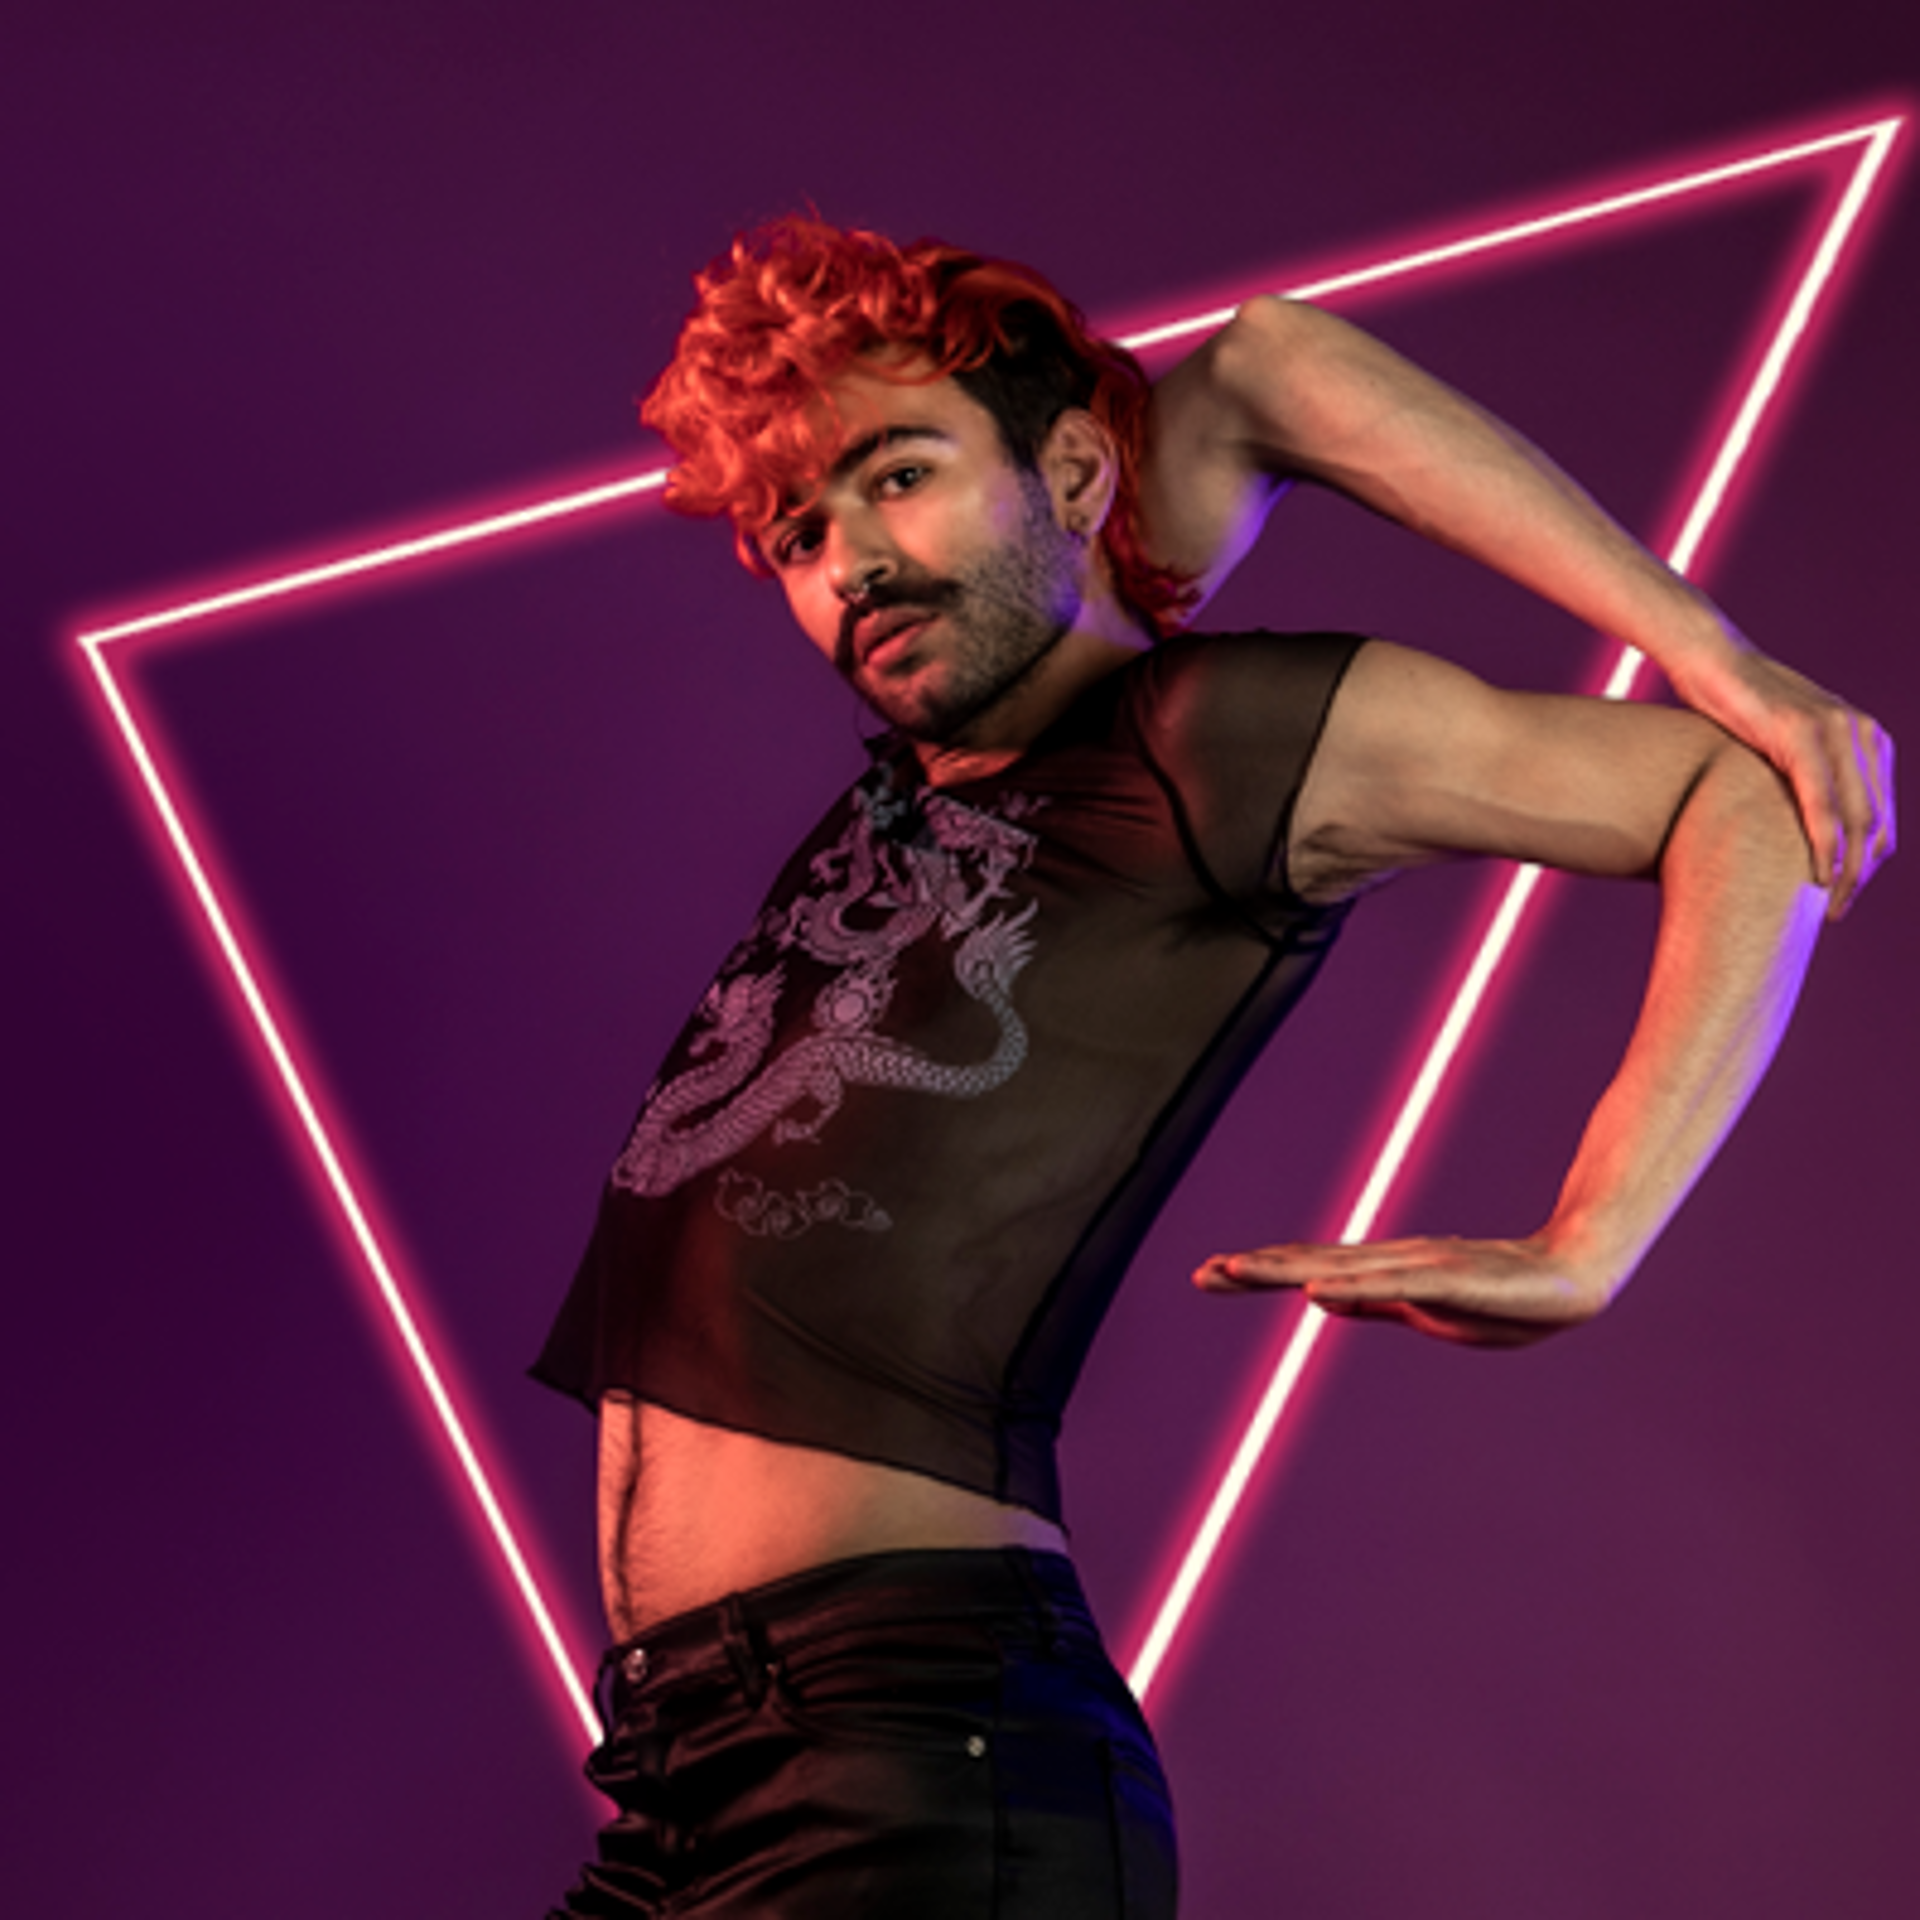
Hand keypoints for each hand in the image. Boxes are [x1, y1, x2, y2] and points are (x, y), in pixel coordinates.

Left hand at [1193, 1234, 1611, 1348]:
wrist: (1573, 1278)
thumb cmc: (1502, 1298)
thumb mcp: (1423, 1310)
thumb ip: (1374, 1302)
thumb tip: (1322, 1299)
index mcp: (1384, 1272)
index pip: (1311, 1268)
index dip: (1260, 1270)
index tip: (1210, 1272)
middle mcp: (1391, 1261)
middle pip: (1311, 1263)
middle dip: (1255, 1269)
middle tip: (1201, 1273)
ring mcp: (1417, 1267)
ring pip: (1338, 1268)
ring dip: (1286, 1271)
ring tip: (1237, 1271)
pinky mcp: (1447, 1281)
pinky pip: (1390, 1287)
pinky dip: (1349, 1288)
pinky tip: (1314, 1294)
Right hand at [1664, 646, 1895, 920]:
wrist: (1706, 658)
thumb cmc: (1732, 705)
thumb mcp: (1781, 743)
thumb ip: (1805, 773)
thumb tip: (1798, 820)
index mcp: (1865, 737)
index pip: (1882, 815)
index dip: (1868, 862)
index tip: (1842, 894)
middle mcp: (1861, 732)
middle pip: (1877, 822)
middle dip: (1861, 874)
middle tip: (1837, 910)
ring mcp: (1836, 730)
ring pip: (1858, 818)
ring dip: (1848, 870)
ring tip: (1830, 903)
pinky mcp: (1802, 734)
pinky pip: (1822, 802)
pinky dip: (1824, 843)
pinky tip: (1818, 872)